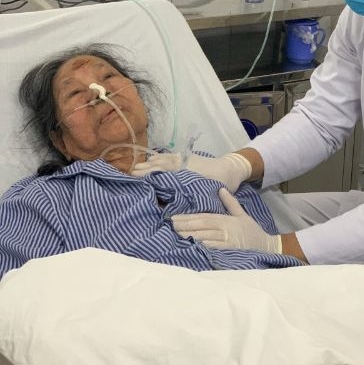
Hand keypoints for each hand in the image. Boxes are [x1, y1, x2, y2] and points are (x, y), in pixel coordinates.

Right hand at [132, 151, 251, 191]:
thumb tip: (176, 208)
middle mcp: (183, 164)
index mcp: (187, 172)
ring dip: (150, 164)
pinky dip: (160, 157)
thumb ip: (193, 198)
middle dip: (145, 170)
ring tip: (135, 168)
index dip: (150, 175)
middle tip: (130, 175)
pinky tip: (152, 159)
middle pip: (160, 166)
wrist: (233, 168)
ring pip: (164, 160)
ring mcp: (185, 160)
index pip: (164, 172)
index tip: (136, 179)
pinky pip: (170, 156)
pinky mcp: (188, 158)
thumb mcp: (209, 192)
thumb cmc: (223, 183)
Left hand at [172, 188, 282, 253]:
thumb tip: (221, 189)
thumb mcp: (241, 214)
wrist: (267, 246)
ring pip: (205, 236)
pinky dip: (203, 246)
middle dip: (185, 225)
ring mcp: (227, 240)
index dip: (189, 217)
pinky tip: (192, 245)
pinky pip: (214, 248)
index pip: (204, 217)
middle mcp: (225, 229)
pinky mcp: (230, 251)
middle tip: (170, 224)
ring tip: (175, 234)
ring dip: (190, 235)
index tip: (174, 217)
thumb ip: (230, 203)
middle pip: (202, 226)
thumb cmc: (252, 231)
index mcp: (226, 219)